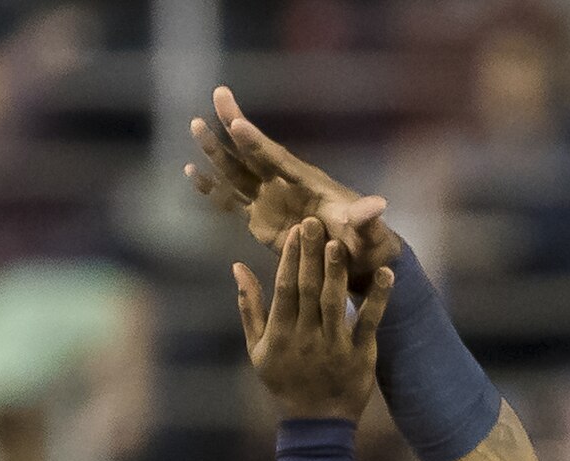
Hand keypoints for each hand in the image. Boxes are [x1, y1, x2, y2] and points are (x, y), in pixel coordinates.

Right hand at [188, 84, 389, 271]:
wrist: (355, 258)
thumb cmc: (365, 241)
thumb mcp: (367, 231)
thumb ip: (365, 218)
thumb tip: (378, 206)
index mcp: (306, 181)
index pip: (277, 158)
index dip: (257, 143)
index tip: (238, 124)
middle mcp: (284, 183)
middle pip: (253, 151)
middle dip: (234, 125)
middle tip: (218, 93)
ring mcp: (269, 198)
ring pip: (237, 170)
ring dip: (216, 150)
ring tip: (194, 125)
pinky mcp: (260, 217)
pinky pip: (231, 199)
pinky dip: (212, 187)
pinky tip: (191, 172)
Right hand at [235, 214, 384, 422]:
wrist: (316, 423)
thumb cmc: (284, 381)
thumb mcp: (258, 348)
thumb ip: (249, 307)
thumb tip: (238, 267)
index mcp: (281, 333)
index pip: (284, 288)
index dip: (290, 258)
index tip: (296, 231)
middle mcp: (306, 337)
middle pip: (308, 289)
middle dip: (311, 255)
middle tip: (315, 222)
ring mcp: (334, 346)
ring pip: (334, 303)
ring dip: (338, 272)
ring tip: (339, 243)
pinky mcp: (360, 355)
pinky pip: (370, 323)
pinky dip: (379, 299)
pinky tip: (387, 275)